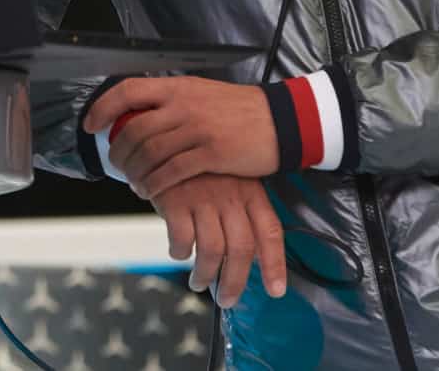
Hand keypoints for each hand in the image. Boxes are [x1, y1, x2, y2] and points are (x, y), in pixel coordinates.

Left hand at [83, 76, 279, 198]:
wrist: (280, 120)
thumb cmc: (238, 109)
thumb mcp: (201, 93)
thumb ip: (171, 102)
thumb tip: (138, 114)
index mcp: (178, 87)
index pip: (128, 91)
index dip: (103, 108)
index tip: (92, 125)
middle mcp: (184, 105)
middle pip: (135, 129)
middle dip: (119, 152)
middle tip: (116, 165)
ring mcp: (197, 129)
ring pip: (150, 153)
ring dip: (135, 172)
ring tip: (134, 183)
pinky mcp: (212, 153)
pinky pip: (172, 171)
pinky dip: (155, 184)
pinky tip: (151, 192)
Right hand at [152, 174, 286, 307]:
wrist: (162, 139)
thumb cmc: (200, 169)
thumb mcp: (230, 180)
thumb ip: (242, 213)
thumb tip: (247, 258)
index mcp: (250, 190)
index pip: (270, 231)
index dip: (275, 264)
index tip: (276, 291)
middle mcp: (230, 194)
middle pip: (241, 249)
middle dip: (235, 282)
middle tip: (227, 300)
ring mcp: (202, 196)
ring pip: (212, 250)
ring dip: (204, 274)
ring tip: (198, 282)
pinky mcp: (175, 200)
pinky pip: (182, 240)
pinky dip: (180, 253)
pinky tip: (178, 252)